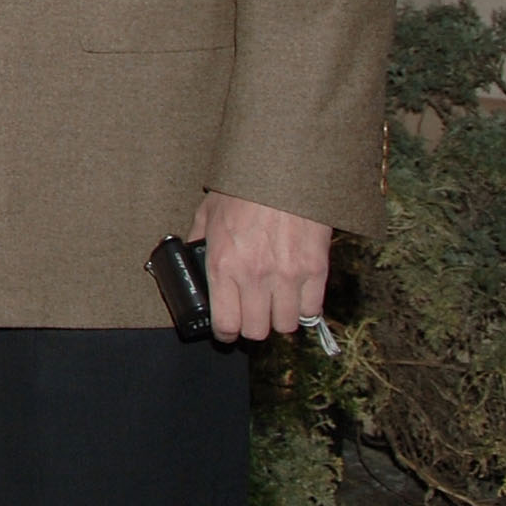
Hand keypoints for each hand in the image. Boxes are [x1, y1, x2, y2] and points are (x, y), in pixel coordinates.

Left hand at [189, 192, 330, 342]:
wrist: (283, 172)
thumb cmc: (243, 190)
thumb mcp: (209, 213)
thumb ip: (198, 240)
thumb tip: (189, 257)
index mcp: (224, 265)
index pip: (226, 323)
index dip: (225, 333)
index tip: (226, 332)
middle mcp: (256, 276)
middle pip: (257, 331)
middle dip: (252, 328)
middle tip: (251, 316)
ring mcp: (288, 276)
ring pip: (285, 325)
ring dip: (278, 320)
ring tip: (273, 306)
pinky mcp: (315, 270)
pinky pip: (312, 311)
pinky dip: (304, 309)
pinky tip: (296, 297)